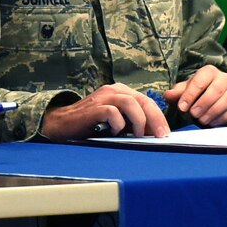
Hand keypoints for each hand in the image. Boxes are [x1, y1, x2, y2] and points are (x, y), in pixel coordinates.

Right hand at [39, 83, 168, 140]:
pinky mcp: (94, 108)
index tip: (164, 133)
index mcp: (121, 92)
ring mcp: (103, 98)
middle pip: (142, 100)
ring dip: (138, 121)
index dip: (158, 116)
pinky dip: (118, 124)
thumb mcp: (116, 120)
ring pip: (130, 103)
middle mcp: (113, 91)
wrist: (62, 124)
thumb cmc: (91, 124)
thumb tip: (153, 132)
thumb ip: (132, 122)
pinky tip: (115, 132)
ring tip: (139, 135)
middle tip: (160, 135)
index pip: (147, 101)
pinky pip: (112, 113)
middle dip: (155, 119)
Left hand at [164, 65, 226, 126]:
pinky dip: (220, 119)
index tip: (182, 107)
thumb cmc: (196, 93)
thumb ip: (176, 93)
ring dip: (212, 112)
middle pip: (216, 90)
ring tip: (200, 120)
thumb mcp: (184, 90)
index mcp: (209, 72)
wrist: (213, 98)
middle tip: (193, 114)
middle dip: (203, 104)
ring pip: (226, 101)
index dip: (190, 95)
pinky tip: (210, 123)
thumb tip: (168, 95)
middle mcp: (224, 79)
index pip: (200, 81)